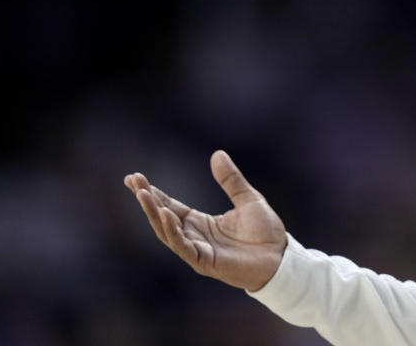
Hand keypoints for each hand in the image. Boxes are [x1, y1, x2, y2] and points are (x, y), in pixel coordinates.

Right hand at [123, 150, 287, 291]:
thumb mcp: (248, 198)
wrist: (281, 257)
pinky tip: (166, 214)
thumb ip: (231, 180)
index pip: (170, 206)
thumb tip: (217, 154)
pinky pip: (183, 246)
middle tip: (133, 181)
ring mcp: (198, 250)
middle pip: (163, 217)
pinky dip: (173, 231)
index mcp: (200, 222)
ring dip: (154, 214)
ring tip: (143, 194)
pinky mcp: (205, 262)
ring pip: (168, 232)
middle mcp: (194, 236)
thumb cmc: (265, 232)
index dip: (153, 193)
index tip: (135, 178)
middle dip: (147, 200)